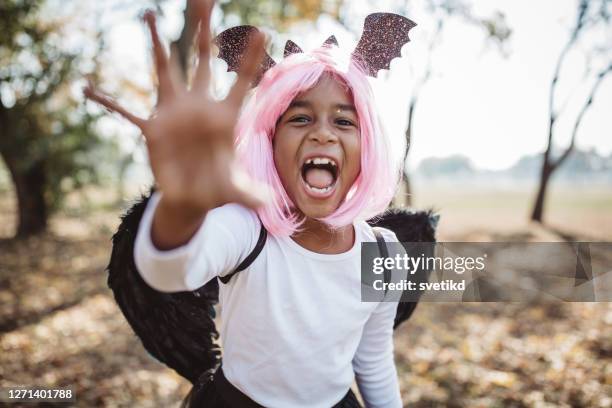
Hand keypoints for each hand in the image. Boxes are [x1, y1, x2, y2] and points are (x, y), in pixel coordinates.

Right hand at [84, 0, 267, 212]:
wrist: (195, 196)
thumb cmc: (219, 187)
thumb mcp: (237, 192)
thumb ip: (251, 194)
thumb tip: (267, 203)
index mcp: (225, 118)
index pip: (239, 84)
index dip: (249, 61)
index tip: (262, 32)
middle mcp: (198, 107)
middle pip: (201, 61)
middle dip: (201, 31)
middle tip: (203, 0)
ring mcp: (174, 114)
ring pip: (165, 70)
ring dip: (157, 44)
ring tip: (149, 13)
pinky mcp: (152, 129)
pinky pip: (126, 112)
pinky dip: (108, 102)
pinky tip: (88, 88)